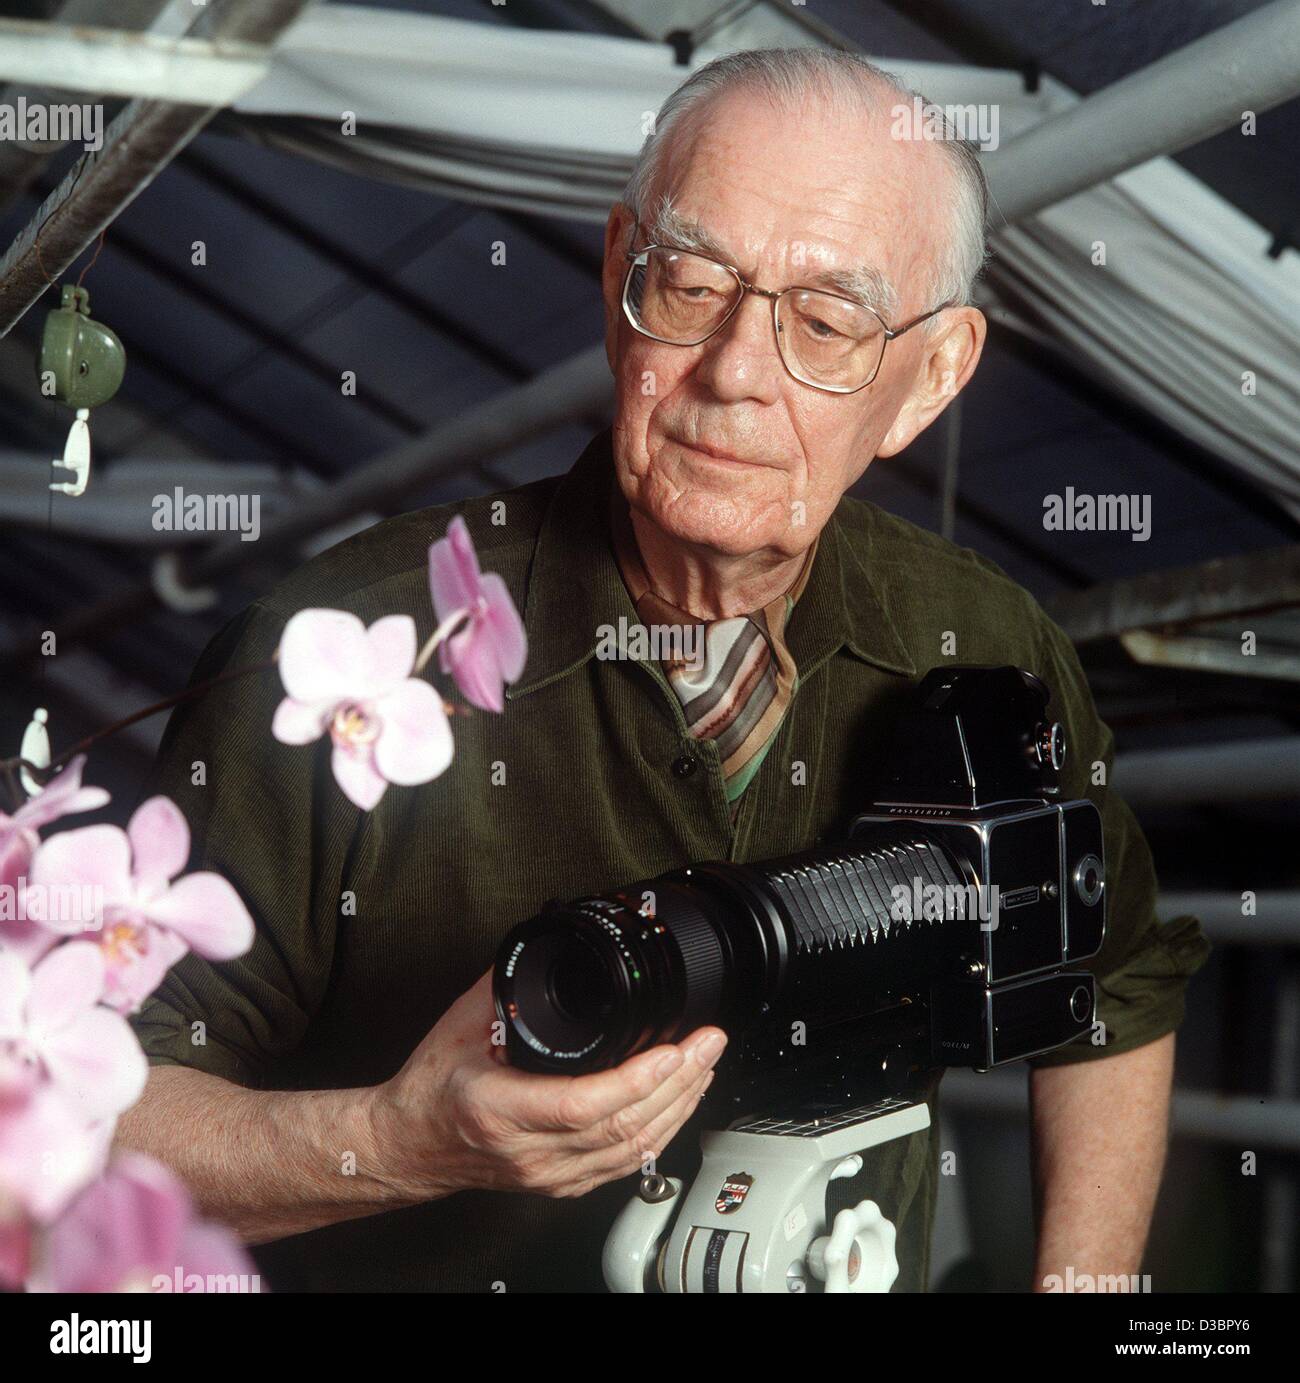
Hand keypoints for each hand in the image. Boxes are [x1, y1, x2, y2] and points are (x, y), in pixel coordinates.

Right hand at [370, 971, 725, 1201]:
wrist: (408, 1146)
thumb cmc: (431, 1088)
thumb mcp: (461, 1024)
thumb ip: (508, 987)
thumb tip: (550, 946)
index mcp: (501, 1110)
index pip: (582, 1105)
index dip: (636, 1080)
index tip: (672, 1049)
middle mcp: (530, 1152)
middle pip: (621, 1128)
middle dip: (678, 1083)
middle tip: (708, 1043)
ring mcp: (550, 1175)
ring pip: (632, 1151)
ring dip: (679, 1106)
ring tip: (705, 1065)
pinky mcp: (563, 1185)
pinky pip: (626, 1164)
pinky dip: (662, 1130)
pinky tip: (680, 1102)